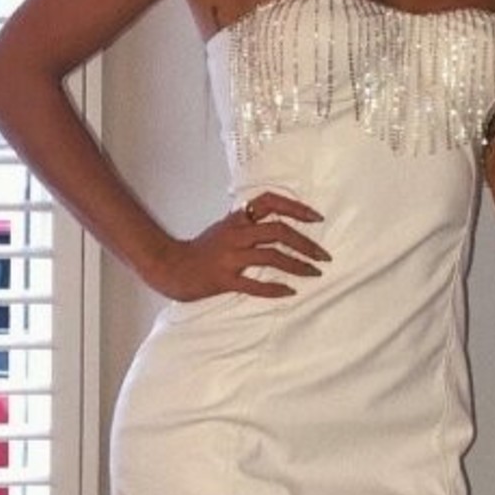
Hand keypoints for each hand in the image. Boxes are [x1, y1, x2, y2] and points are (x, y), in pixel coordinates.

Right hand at [152, 191, 329, 301]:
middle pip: (279, 231)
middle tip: (324, 255)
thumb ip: (249, 224)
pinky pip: (254, 284)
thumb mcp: (225, 228)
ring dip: (298, 265)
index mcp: (237, 219)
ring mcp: (230, 257)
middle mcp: (236, 234)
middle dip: (306, 243)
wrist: (171, 266)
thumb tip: (279, 225)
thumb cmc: (201, 249)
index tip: (316, 218)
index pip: (270, 202)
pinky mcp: (224, 279)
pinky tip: (290, 292)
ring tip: (315, 273)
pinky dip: (275, 288)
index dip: (296, 208)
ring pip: (272, 256)